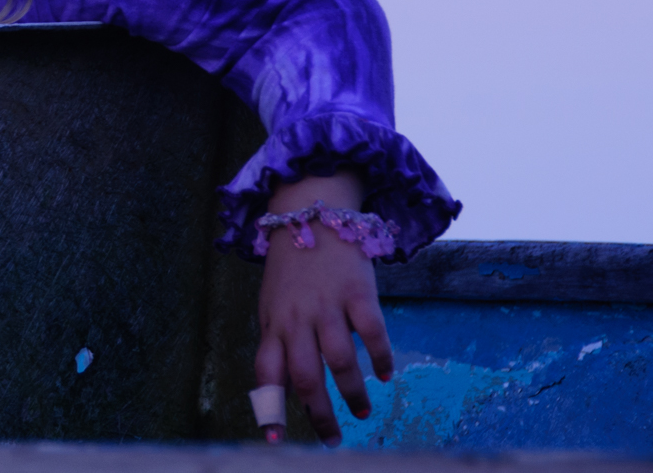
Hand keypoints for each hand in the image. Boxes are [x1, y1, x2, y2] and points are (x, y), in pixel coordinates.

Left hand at [254, 172, 394, 445]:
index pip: (267, 372)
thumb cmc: (291, 268)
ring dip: (352, 392)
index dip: (270, 407)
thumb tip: (290, 389)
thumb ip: (281, 341)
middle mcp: (297, 317)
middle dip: (319, 414)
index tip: (276, 440)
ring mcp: (327, 304)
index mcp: (273, 322)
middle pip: (305, 376)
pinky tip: (385, 373)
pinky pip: (371, 333)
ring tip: (361, 411)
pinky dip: (380, 358)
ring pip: (339, 360)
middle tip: (332, 439)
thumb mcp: (274, 304)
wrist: (310, 213)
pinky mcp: (357, 291)